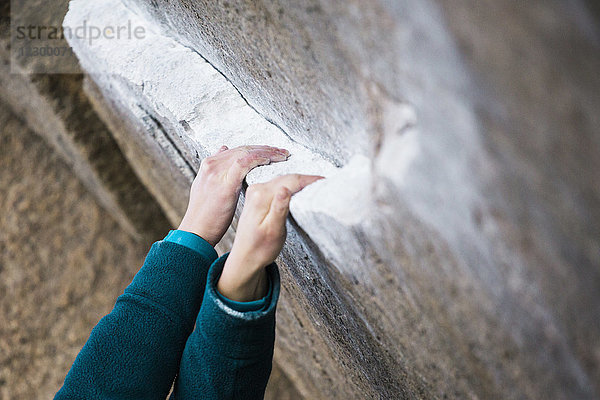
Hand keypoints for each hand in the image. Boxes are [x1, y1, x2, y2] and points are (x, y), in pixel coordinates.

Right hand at [178, 145, 289, 245]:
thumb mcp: (207, 187)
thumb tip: (224, 149)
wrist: (196, 230)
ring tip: (281, 155)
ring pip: (246, 153)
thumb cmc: (205, 214)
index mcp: (209, 165)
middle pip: (243, 149)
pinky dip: (259, 159)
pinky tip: (269, 161)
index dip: (257, 148)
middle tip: (281, 152)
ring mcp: (217, 172)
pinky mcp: (225, 183)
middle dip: (265, 149)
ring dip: (267, 152)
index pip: (238, 150)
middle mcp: (212, 165)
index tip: (271, 151)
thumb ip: (217, 169)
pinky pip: (245, 163)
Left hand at [218, 174, 323, 301]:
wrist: (245, 256)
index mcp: (261, 196)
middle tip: (324, 182)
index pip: (291, 181)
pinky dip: (291, 186)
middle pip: (287, 178)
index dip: (309, 180)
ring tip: (315, 185)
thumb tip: (286, 189)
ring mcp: (256, 191)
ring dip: (300, 181)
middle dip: (307, 179)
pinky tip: (300, 190)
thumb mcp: (273, 231)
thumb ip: (279, 208)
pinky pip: (278, 185)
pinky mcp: (258, 195)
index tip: (324, 181)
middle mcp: (257, 189)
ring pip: (283, 180)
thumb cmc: (260, 248)